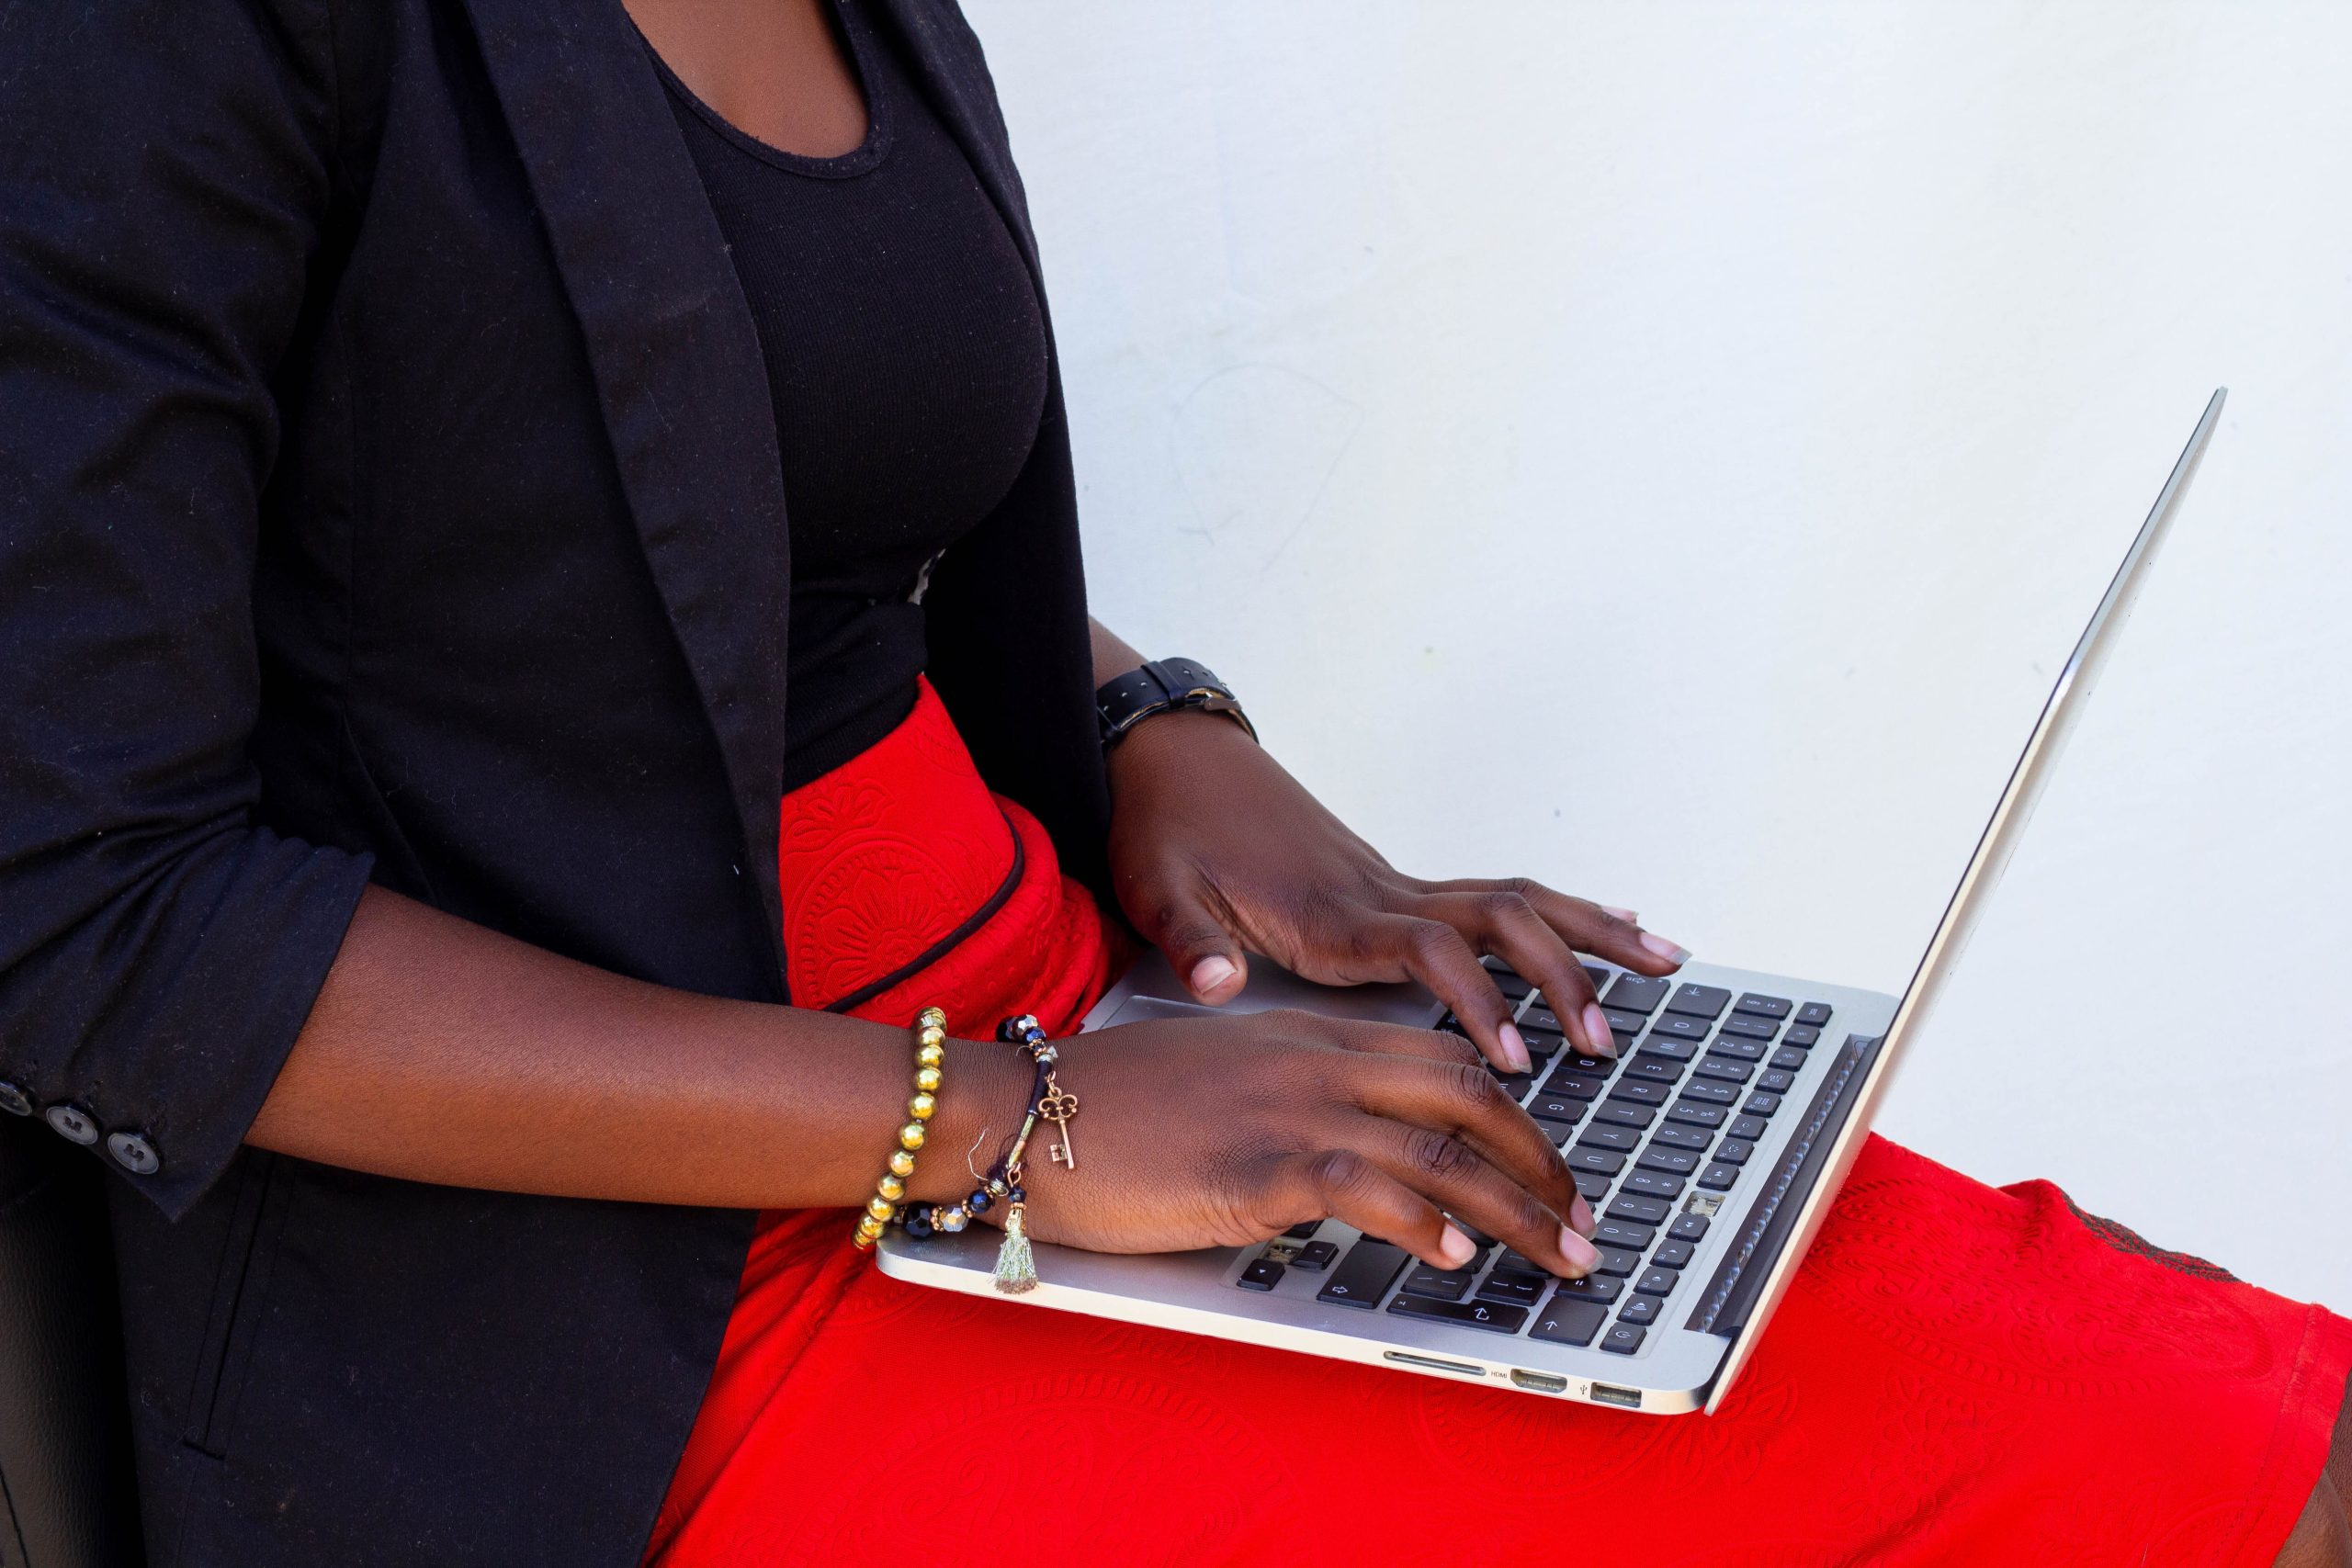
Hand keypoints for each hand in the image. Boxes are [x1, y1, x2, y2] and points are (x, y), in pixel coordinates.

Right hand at [997, 1008, 1601, 1275]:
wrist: (1023, 1111)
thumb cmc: (1106, 1106)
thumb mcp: (1218, 1081)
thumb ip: (1289, 1098)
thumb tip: (1344, 1153)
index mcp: (1305, 1036)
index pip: (1441, 1059)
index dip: (1514, 1113)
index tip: (1549, 1166)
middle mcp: (1312, 1061)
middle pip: (1466, 1094)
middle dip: (1541, 1160)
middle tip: (1583, 1220)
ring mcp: (1287, 1108)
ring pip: (1439, 1148)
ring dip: (1517, 1208)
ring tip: (1561, 1255)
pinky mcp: (1254, 1164)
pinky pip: (1364, 1187)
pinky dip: (1422, 1224)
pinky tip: (1454, 1257)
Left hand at [1104, 710, 1691, 1073]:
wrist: (1169, 755)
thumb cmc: (1164, 826)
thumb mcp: (1159, 888)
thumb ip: (1192, 942)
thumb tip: (1216, 985)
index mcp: (1331, 910)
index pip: (1429, 950)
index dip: (1476, 1000)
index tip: (1513, 1058)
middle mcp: (1379, 891)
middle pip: (1500, 919)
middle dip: (1563, 975)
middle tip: (1609, 1038)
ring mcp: (1394, 882)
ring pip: (1515, 899)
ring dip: (1591, 931)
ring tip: (1666, 961)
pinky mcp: (1393, 883)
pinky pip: (1496, 896)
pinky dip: (1560, 913)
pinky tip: (1608, 926)